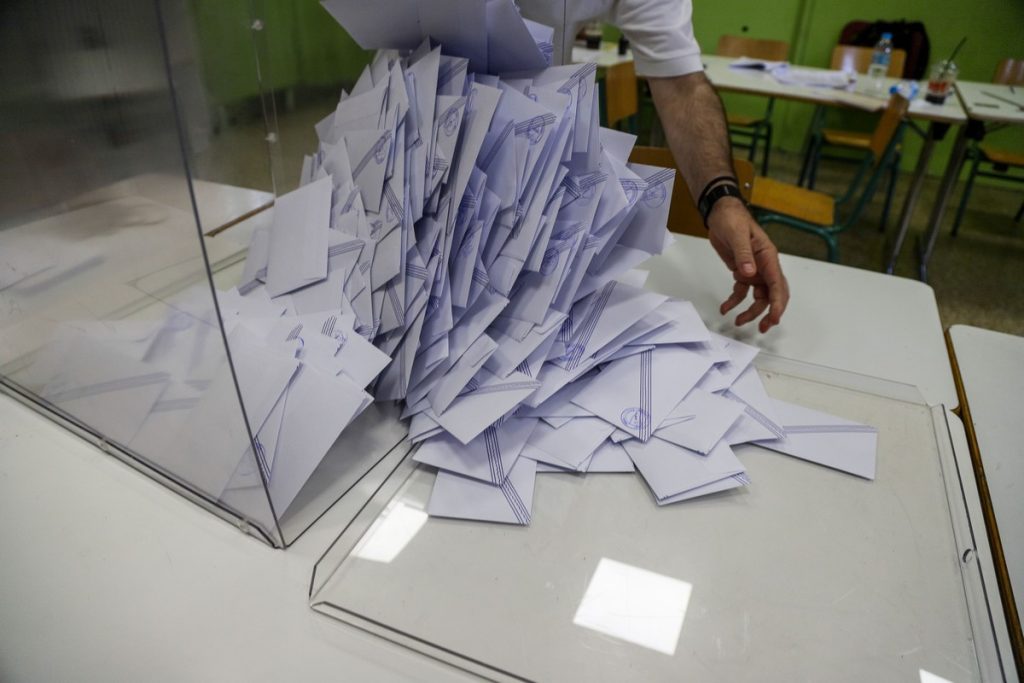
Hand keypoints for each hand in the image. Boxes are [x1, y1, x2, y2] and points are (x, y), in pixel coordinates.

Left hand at [706, 198, 788, 332]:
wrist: (720, 214)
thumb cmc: (733, 219)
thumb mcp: (737, 234)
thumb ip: (743, 254)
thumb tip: (749, 273)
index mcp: (768, 257)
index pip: (777, 284)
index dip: (777, 303)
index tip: (774, 317)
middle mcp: (764, 266)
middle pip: (772, 294)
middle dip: (770, 312)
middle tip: (764, 327)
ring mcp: (754, 271)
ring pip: (758, 297)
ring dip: (751, 311)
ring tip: (739, 322)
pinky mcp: (742, 273)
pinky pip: (741, 292)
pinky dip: (734, 302)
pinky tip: (725, 308)